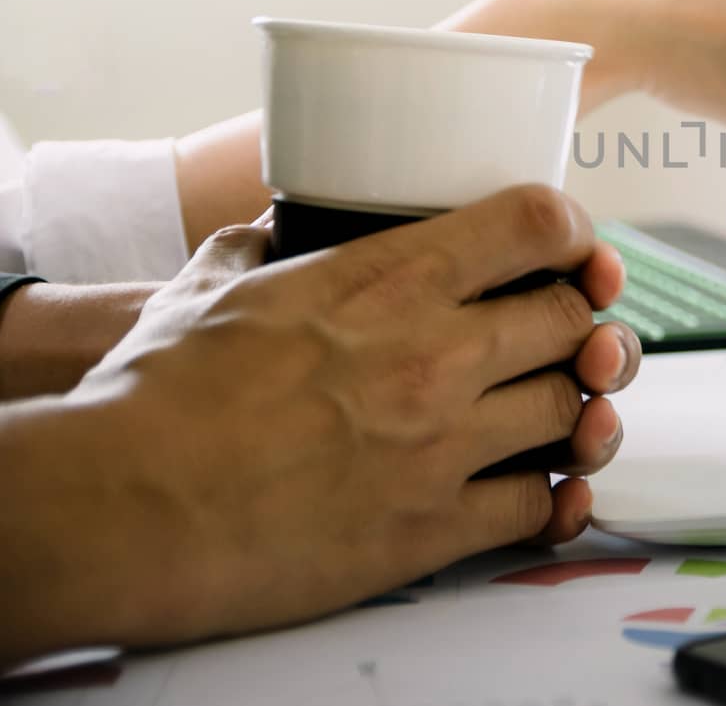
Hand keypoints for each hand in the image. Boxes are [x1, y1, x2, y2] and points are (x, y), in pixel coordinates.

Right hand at [0, 185, 639, 662]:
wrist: (124, 507)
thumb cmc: (154, 397)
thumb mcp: (209, 287)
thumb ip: (260, 248)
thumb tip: (268, 232)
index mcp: (388, 280)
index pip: (536, 223)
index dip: (573, 234)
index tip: (571, 253)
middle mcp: (435, 352)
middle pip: (572, 318)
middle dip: (577, 324)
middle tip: (558, 340)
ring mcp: (442, 442)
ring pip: (575, 408)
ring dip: (575, 411)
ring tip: (554, 415)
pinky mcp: (434, 527)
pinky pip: (541, 507)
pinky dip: (555, 500)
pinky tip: (541, 492)